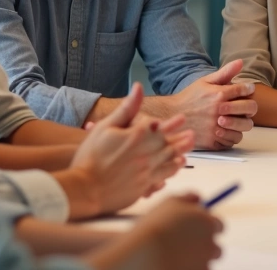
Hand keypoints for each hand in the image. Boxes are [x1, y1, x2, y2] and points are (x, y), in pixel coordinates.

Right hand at [67, 83, 192, 215]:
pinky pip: (162, 178)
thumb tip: (138, 88)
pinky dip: (171, 171)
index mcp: (138, 137)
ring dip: (179, 155)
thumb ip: (126, 109)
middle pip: (169, 145)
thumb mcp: (106, 127)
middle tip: (192, 136)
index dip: (173, 123)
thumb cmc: (91, 157)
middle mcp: (146, 154)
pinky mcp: (143, 188)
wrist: (83, 188)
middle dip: (181, 140)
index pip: (160, 127)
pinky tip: (173, 169)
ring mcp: (146, 172)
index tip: (182, 119)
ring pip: (169, 161)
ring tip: (187, 152)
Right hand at [129, 194, 222, 269]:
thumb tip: (198, 199)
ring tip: (175, 257)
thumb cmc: (155, 224)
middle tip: (188, 249)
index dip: (208, 228)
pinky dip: (189, 269)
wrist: (145, 251)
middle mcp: (210, 243)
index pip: (219, 226)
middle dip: (204, 249)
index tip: (197, 230)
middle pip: (216, 249)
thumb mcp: (170, 202)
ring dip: (195, 261)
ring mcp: (205, 262)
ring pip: (205, 263)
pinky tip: (174, 264)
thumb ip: (187, 198)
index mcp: (208, 223)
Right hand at [169, 59, 256, 149]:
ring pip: (243, 128)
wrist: (171, 115)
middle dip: (250, 106)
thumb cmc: (189, 98)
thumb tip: (240, 62)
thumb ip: (225, 72)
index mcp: (218, 95)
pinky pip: (232, 141)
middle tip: (246, 106)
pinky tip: (227, 129)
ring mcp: (216, 128)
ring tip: (236, 119)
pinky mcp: (212, 141)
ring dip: (242, 123)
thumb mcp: (205, 81)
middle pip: (249, 108)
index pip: (244, 90)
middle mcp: (219, 112)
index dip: (248, 89)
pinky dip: (231, 136)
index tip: (248, 90)